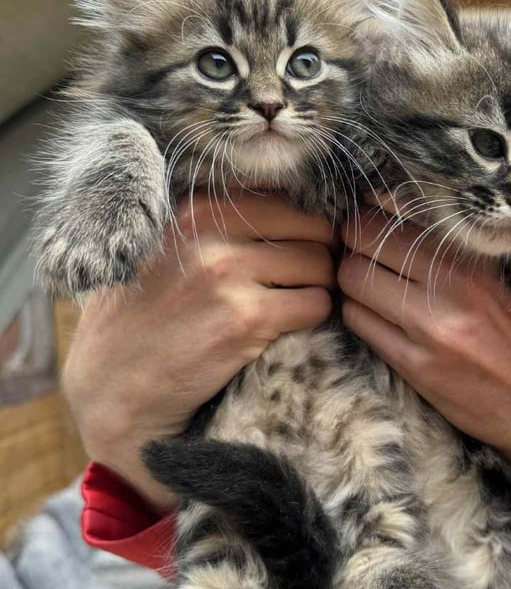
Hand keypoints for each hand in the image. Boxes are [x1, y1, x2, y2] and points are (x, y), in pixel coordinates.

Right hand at [63, 193, 333, 511]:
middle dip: (317, 257)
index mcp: (192, 208)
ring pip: (320, 266)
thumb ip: (211, 224)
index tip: (298, 250)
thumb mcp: (161, 250)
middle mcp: (210, 232)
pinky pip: (316, 306)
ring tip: (295, 307)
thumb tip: (281, 206)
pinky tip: (291, 330)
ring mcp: (228, 275)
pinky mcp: (245, 321)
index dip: (302, 227)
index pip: (283, 199)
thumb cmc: (137, 322)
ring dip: (318, 289)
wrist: (111, 390)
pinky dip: (314, 318)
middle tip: (304, 284)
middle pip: (310, 229)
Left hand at [339, 209, 510, 522]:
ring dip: (351, 280)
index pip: (396, 215)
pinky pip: (360, 326)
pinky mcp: (417, 368)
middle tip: (361, 248)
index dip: (372, 213)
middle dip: (354, 242)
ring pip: (352, 283)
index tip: (372, 218)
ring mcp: (429, 329)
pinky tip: (378, 316)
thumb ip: (475, 248)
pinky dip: (360, 314)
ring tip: (370, 284)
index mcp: (479, 257)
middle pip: (362, 243)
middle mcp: (450, 287)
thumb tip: (420, 212)